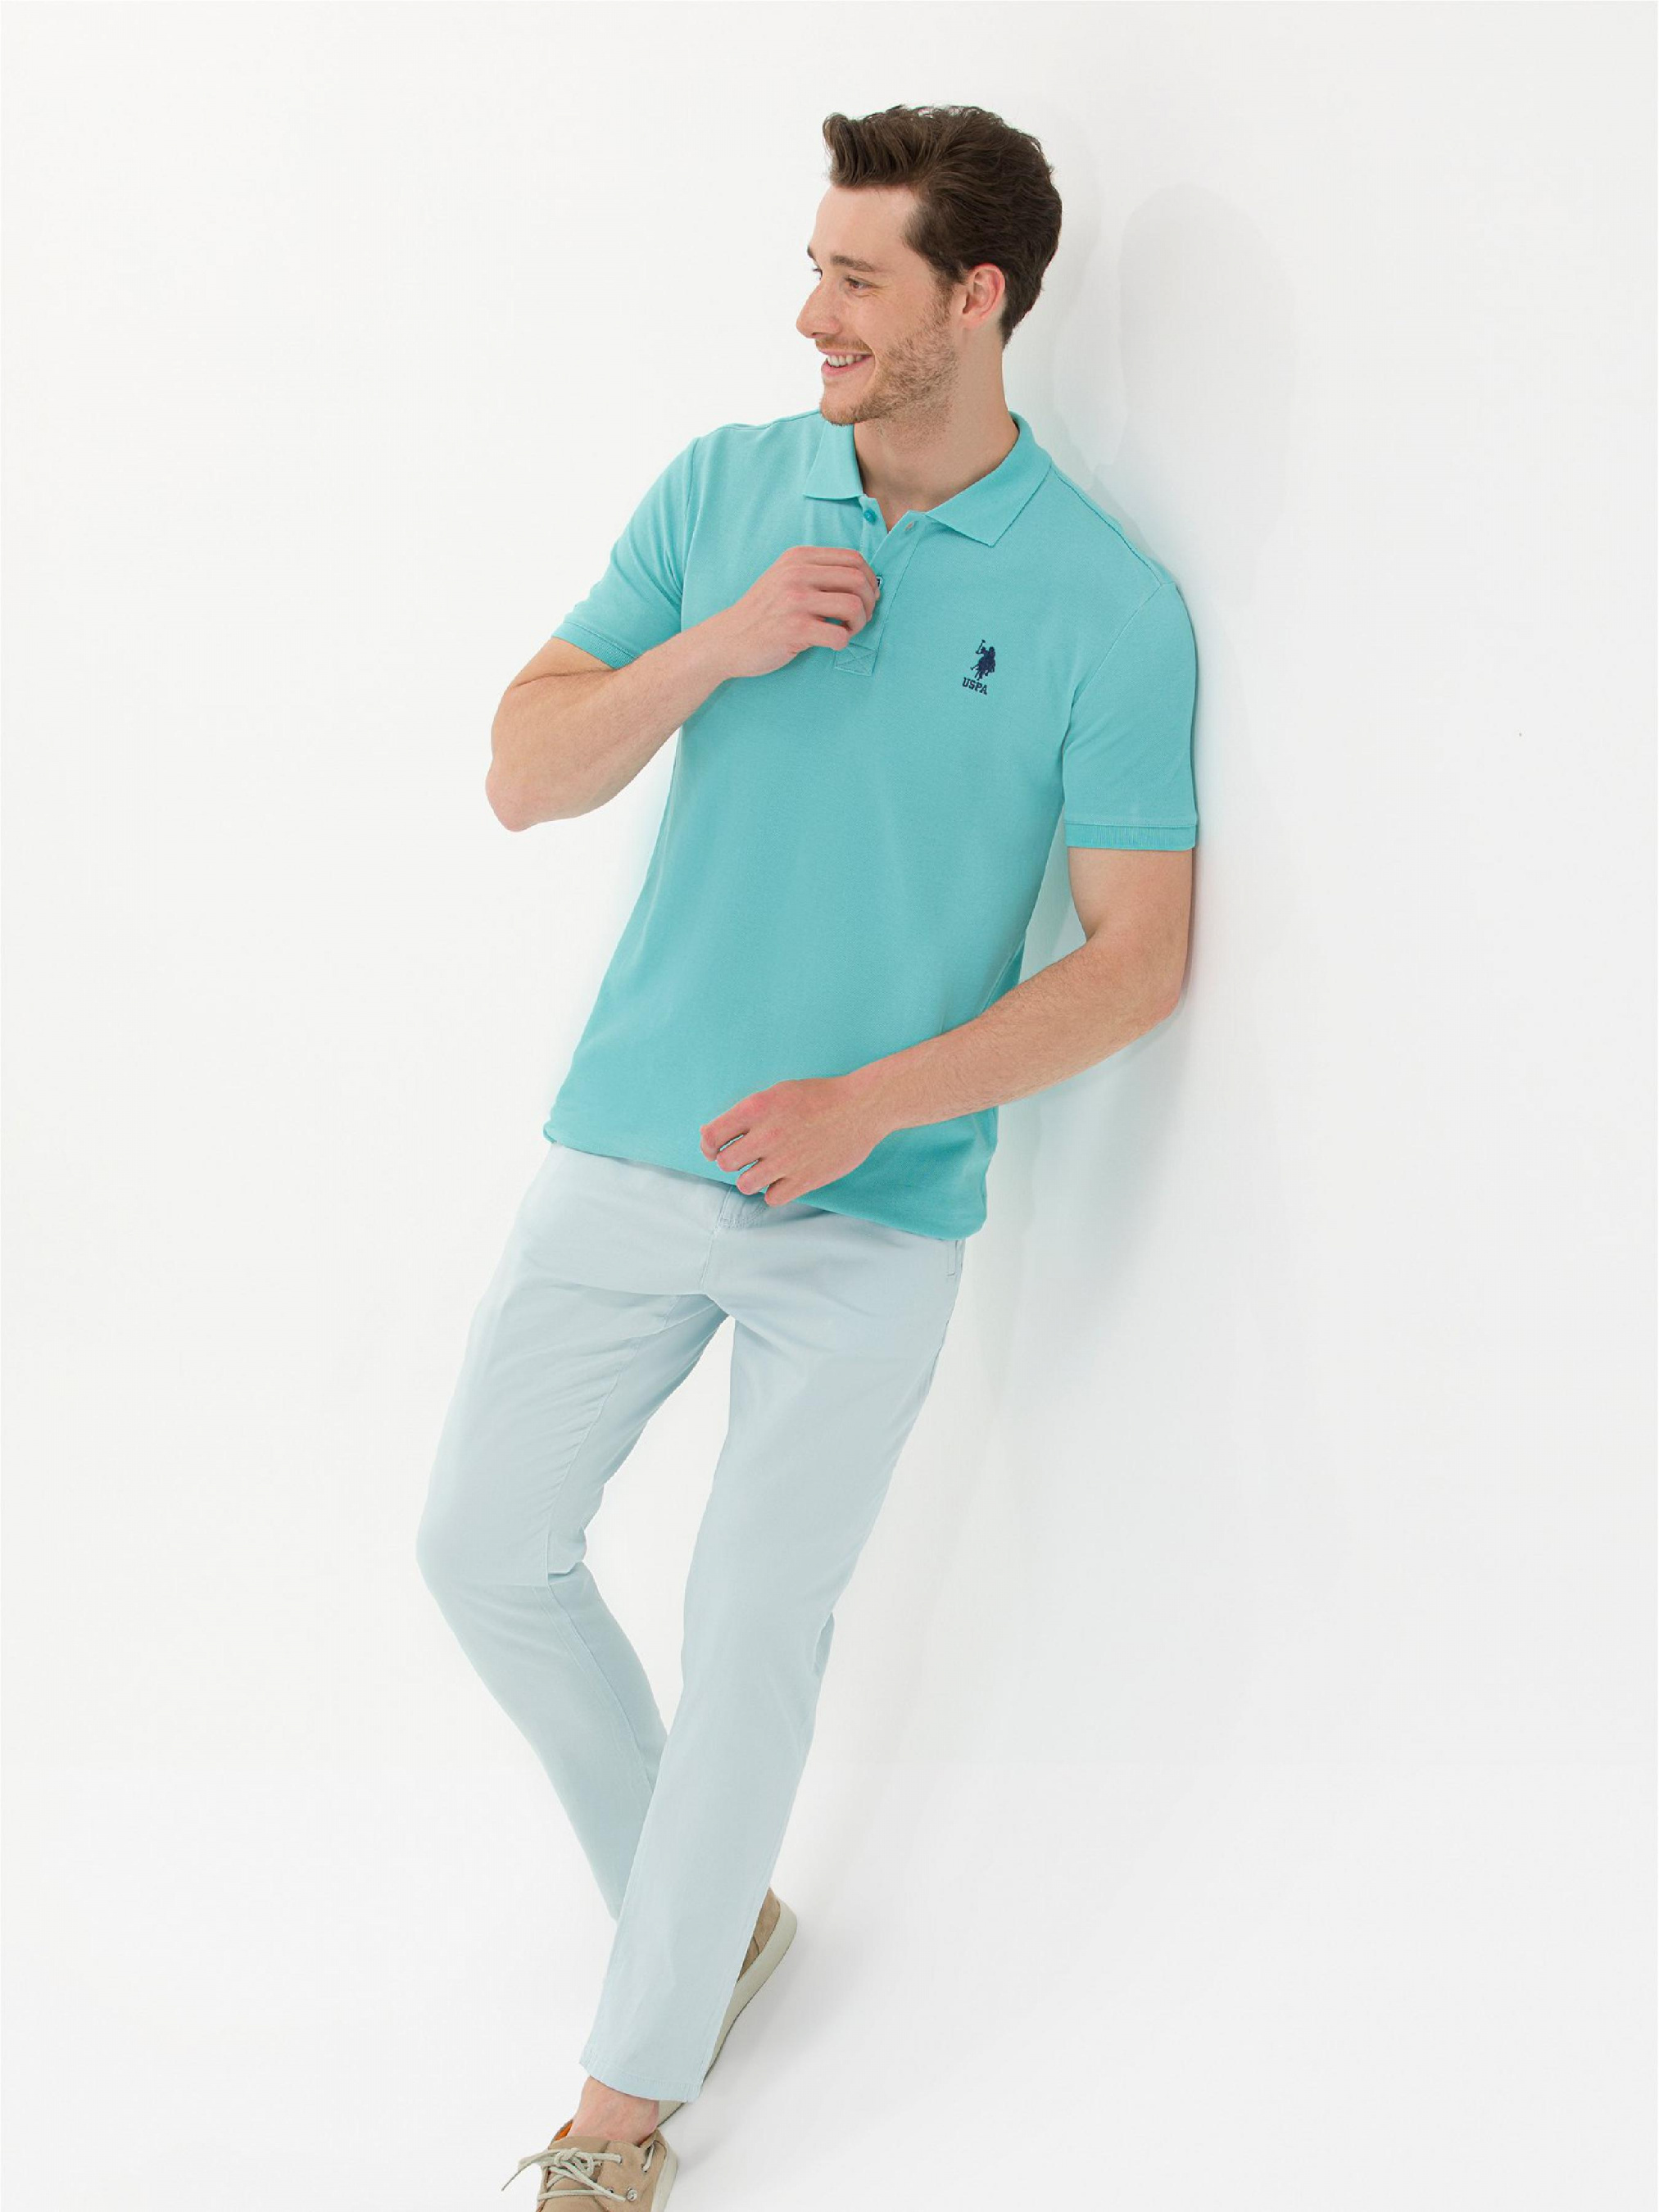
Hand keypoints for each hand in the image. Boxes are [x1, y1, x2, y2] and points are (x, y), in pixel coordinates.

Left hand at [699, 1075, 886, 1204]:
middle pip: (726, 1163)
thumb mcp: (777, 1092)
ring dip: (752, 1178)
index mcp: (755, 1108)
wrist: (861, 1107)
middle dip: (733, 1162)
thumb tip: (711, 1134)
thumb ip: (745, 1114)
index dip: (708, 1146)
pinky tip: (784, 1179)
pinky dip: (774, 1191)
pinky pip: (771, 1198)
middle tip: (748, 1157)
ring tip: (766, 1169)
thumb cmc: (820, 1097)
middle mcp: (766, 1135)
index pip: (711, 1136)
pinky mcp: (804, 1180)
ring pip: (745, 1184)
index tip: (714, 1150)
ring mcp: (785, 1161)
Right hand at [703, 546, 878, 679]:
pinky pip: (839, 635)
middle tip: (860, 618)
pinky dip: (843, 642)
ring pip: (854, 606)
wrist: (728, 638)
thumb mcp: (785, 577)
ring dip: (859, 623)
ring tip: (846, 630)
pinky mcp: (795, 630)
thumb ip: (817, 572)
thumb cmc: (763, 611)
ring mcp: (795, 601)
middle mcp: (797, 574)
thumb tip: (864, 580)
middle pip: (858, 580)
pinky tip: (831, 642)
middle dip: (869, 602)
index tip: (866, 597)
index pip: (853, 559)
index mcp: (798, 558)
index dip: (869, 579)